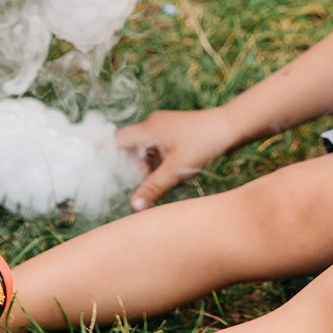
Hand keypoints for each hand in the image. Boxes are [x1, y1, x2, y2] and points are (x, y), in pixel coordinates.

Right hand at [115, 104, 243, 208]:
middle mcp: (152, 125)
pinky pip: (156, 150)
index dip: (106, 156)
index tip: (102, 173)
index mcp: (148, 129)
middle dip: (132, 169)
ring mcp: (163, 128)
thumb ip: (153, 188)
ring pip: (144, 151)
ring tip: (161, 182)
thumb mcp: (176, 170)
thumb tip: (133, 206)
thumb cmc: (203, 144)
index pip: (116, 141)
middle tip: (141, 186)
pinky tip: (170, 175)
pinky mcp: (173, 134)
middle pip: (130, 149)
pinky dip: (158, 164)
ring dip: (147, 168)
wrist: (230, 127)